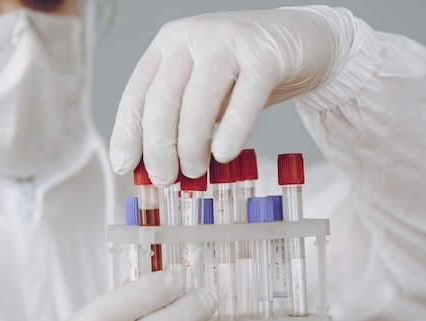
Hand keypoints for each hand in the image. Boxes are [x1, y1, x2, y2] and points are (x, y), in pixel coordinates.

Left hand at [110, 6, 356, 184]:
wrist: (301, 41)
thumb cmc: (243, 74)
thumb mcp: (201, 92)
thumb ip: (178, 119)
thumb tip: (153, 167)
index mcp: (168, 45)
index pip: (136, 93)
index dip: (127, 132)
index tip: (124, 166)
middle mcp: (192, 37)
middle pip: (163, 99)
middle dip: (159, 147)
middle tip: (164, 178)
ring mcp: (228, 40)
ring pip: (198, 100)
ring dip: (191, 144)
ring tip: (195, 172)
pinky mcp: (265, 53)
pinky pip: (245, 98)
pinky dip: (232, 130)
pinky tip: (224, 154)